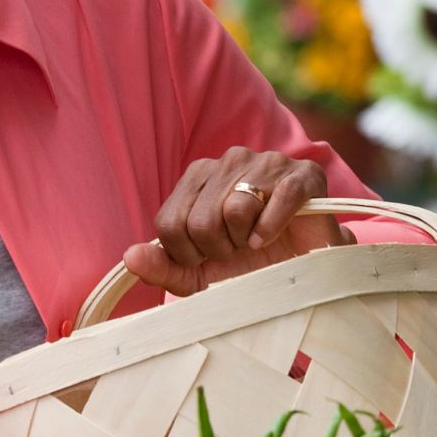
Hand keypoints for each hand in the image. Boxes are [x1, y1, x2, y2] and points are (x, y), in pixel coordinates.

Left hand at [127, 148, 346, 297]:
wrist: (306, 270)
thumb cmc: (250, 266)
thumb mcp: (200, 275)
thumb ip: (163, 267)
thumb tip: (130, 257)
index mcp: (198, 176)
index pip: (169, 223)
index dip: (188, 255)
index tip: (210, 258)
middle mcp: (229, 160)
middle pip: (200, 221)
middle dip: (220, 251)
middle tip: (238, 251)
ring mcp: (266, 162)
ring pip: (236, 209)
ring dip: (247, 240)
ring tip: (257, 241)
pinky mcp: (303, 174)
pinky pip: (277, 200)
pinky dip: (272, 228)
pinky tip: (273, 236)